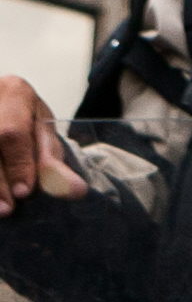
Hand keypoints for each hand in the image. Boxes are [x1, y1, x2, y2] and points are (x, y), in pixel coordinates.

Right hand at [0, 75, 86, 215]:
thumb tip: (75, 190)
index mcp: (14, 91)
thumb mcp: (43, 135)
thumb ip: (53, 161)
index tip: (24, 192)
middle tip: (7, 208)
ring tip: (0, 210)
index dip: (18, 164)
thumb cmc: (24, 122)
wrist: (1, 109)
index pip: (11, 133)